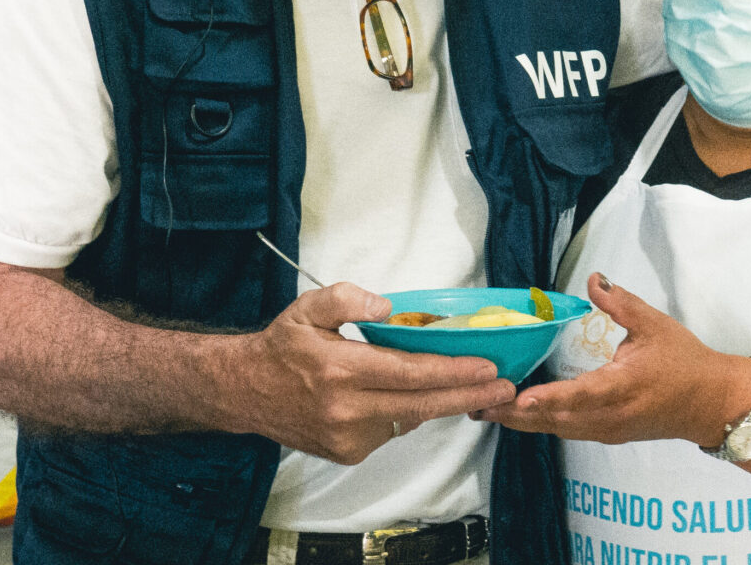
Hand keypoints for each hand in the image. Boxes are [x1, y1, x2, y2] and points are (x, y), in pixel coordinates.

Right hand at [236, 283, 515, 464]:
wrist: (245, 391)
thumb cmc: (283, 346)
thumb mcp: (308, 308)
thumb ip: (347, 298)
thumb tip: (385, 306)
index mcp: (340, 369)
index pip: (410, 373)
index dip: (453, 371)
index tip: (487, 367)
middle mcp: (346, 408)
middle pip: (422, 405)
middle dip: (468, 396)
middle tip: (505, 388)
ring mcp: (347, 436)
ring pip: (409, 419)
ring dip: (441, 403)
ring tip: (473, 387)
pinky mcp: (347, 452)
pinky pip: (390, 429)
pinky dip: (406, 411)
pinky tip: (409, 394)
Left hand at [475, 274, 750, 445]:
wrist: (712, 404)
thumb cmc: (685, 362)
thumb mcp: (655, 325)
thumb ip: (621, 303)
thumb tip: (592, 279)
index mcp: (622, 387)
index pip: (579, 395)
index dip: (547, 398)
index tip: (518, 399)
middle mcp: (610, 416)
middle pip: (556, 420)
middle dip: (516, 414)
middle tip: (478, 403)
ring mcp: (608, 430)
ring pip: (558, 429)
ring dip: (523, 422)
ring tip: (487, 409)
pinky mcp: (608, 434)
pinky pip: (568, 430)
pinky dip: (542, 423)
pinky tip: (520, 414)